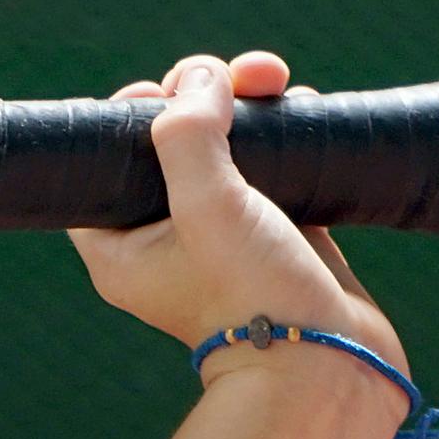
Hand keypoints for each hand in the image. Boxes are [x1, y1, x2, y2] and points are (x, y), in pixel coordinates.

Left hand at [66, 49, 409, 412]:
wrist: (334, 363)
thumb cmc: (256, 295)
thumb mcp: (207, 206)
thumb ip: (189, 136)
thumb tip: (200, 79)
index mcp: (120, 244)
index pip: (105, 161)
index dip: (129, 115)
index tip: (164, 92)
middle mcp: (165, 239)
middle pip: (168, 145)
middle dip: (200, 96)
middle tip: (233, 76)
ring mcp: (224, 235)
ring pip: (225, 149)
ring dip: (246, 105)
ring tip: (273, 78)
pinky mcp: (279, 232)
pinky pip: (271, 165)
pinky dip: (282, 132)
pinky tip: (302, 104)